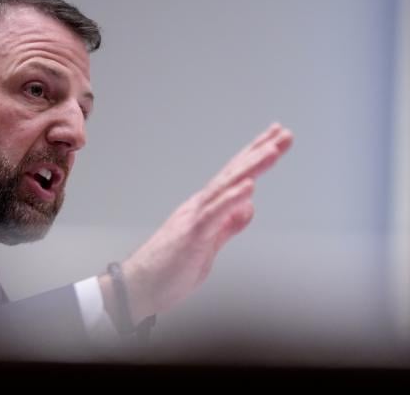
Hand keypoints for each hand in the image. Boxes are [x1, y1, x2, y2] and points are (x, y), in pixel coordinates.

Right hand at [100, 123, 292, 326]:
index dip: (255, 157)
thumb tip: (248, 207)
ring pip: (225, 187)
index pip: (235, 178)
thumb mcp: (209, 246)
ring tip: (272, 150)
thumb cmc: (167, 269)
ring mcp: (194, 218)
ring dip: (250, 167)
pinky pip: (213, 214)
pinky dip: (231, 198)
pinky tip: (248, 186)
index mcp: (205, 209)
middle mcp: (199, 206)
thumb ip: (228, 225)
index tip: (275, 139)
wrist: (138, 287)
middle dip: (259, 152)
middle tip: (283, 133)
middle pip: (233, 174)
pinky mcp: (191, 235)